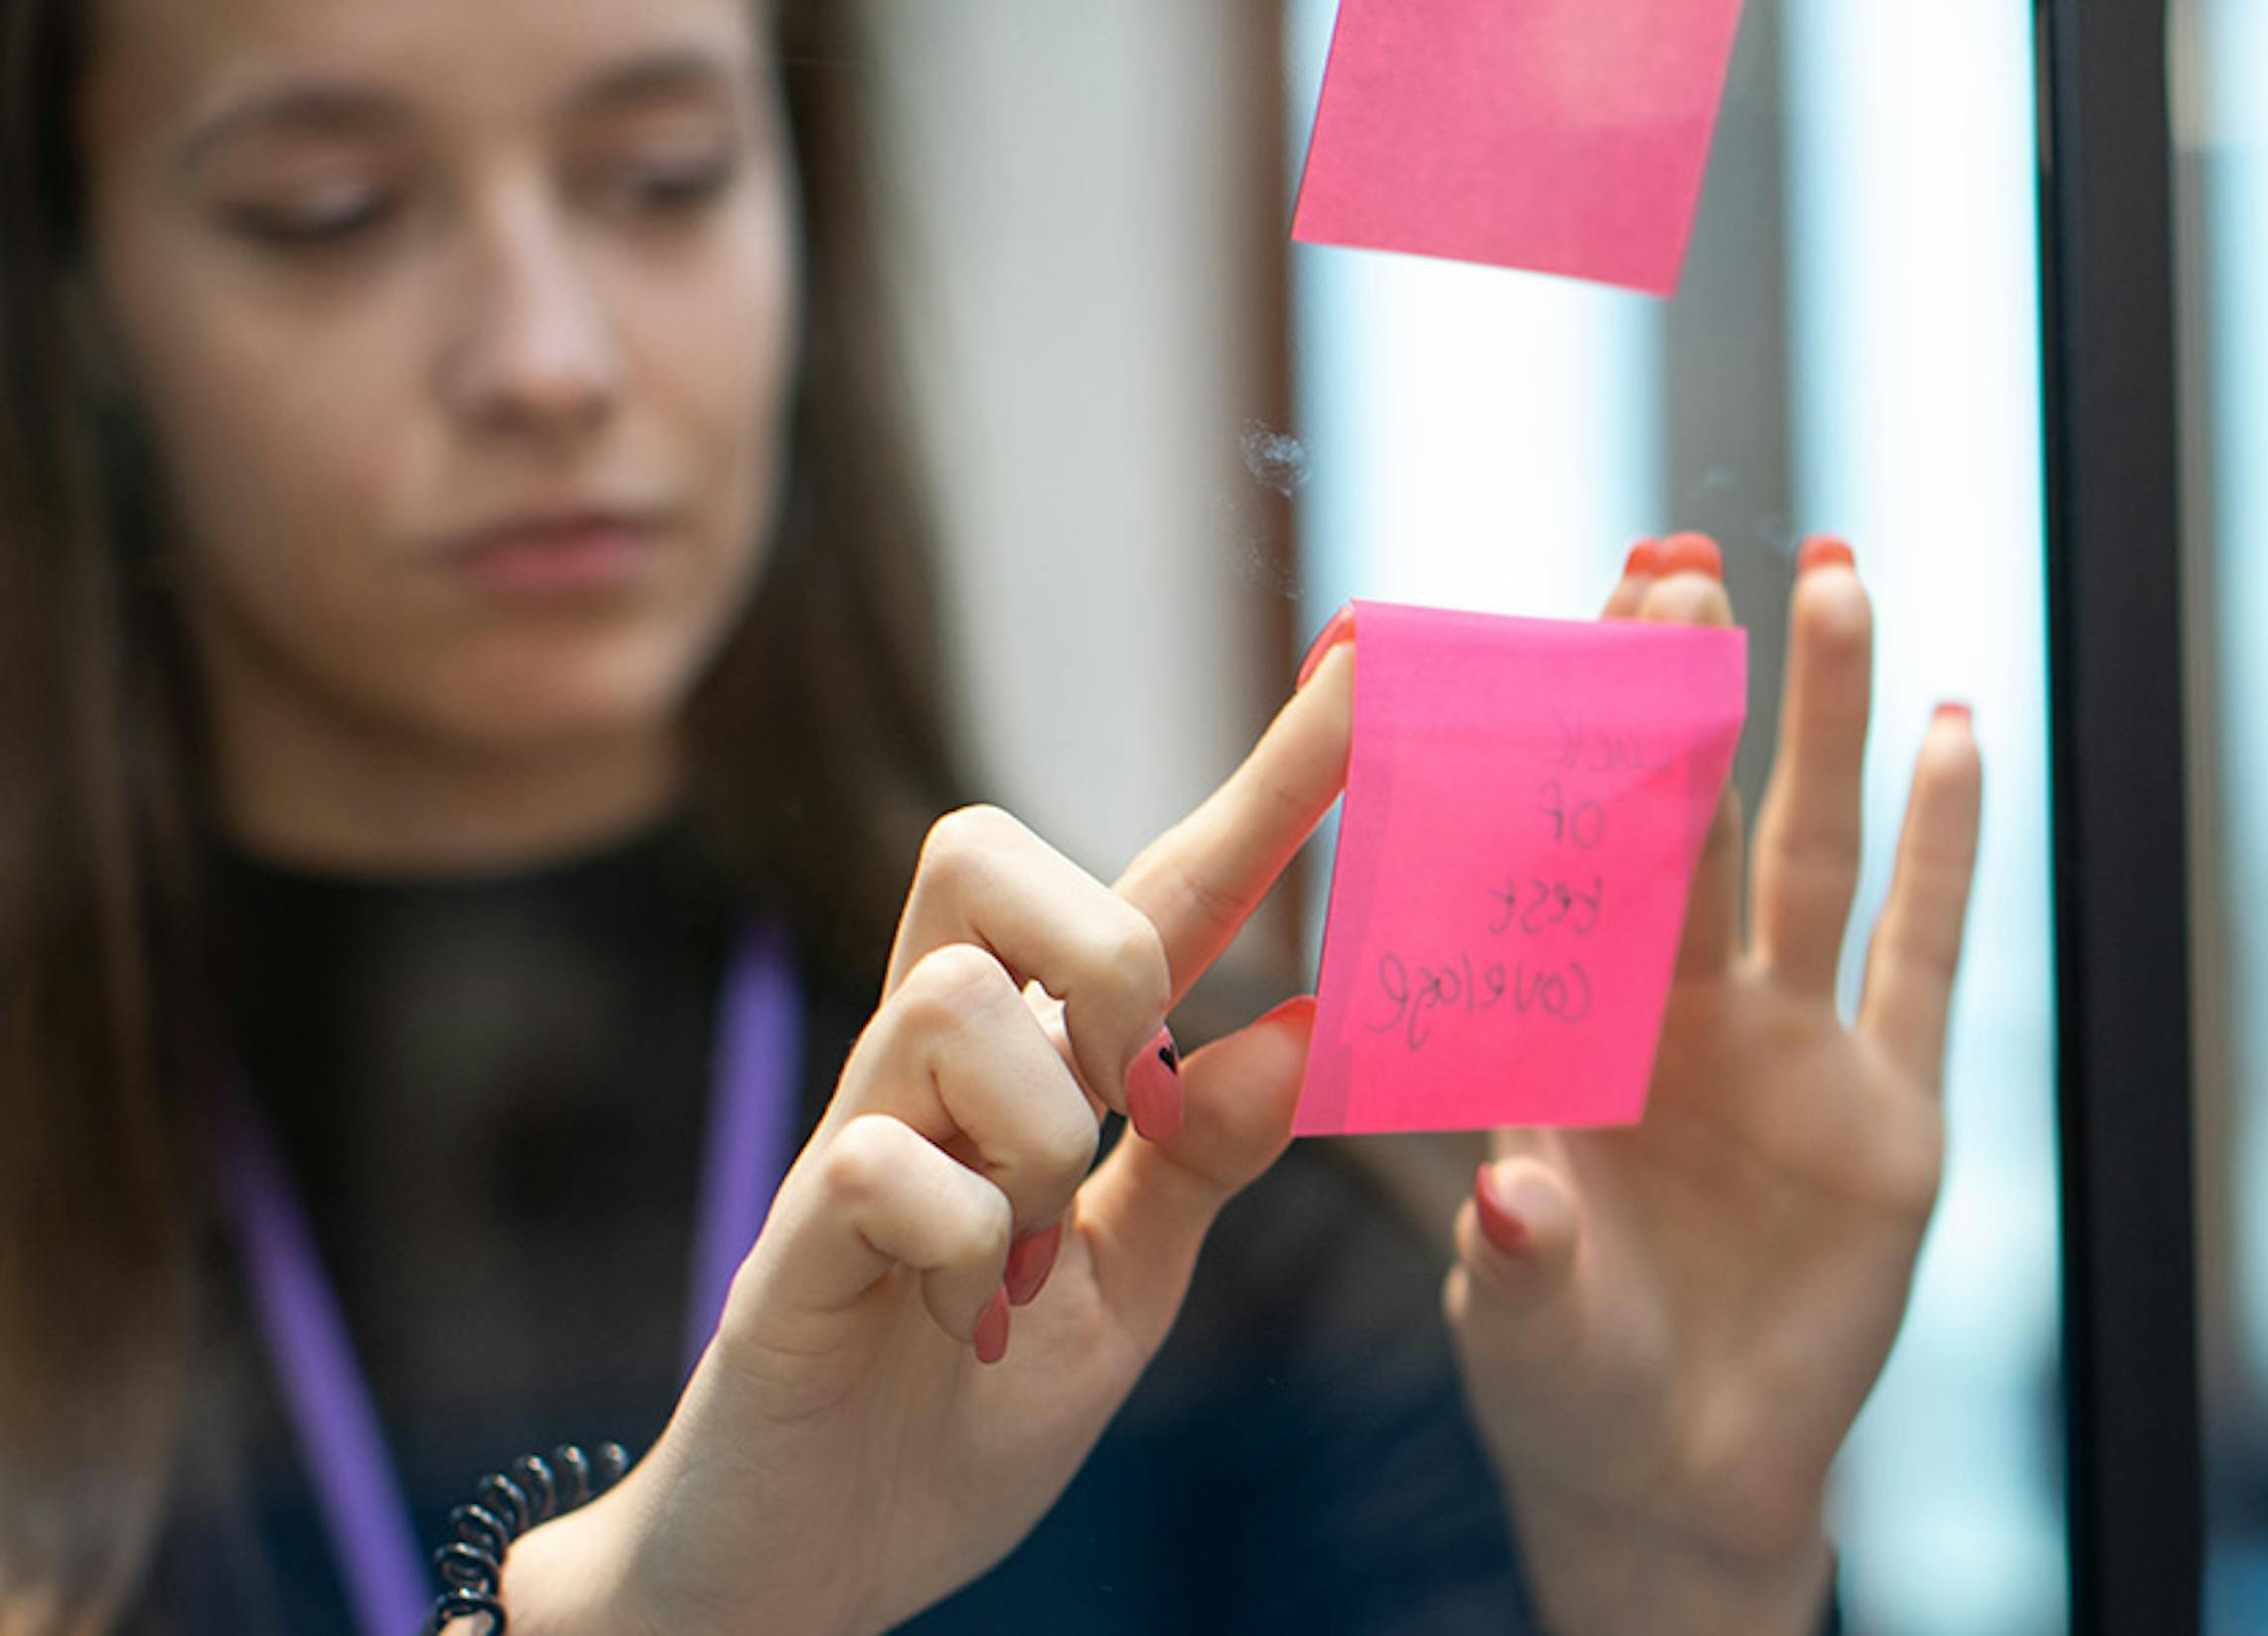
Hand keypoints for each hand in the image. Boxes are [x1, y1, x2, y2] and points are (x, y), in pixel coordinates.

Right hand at [491, 647, 1359, 1635]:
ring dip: (1034, 1138)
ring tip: (1021, 1258)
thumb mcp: (1135, 1281)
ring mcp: (850, 1141)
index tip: (1369, 670)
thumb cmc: (967, 1403)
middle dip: (1097, 955)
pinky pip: (882, 1161)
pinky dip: (960, 1245)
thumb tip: (1310, 1023)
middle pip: (985, 857)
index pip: (1158, 889)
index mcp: (1033, 1069)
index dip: (1266, 786)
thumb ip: (1207, 1158)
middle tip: (1121, 1104)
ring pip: (953, 1002)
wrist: (809, 1565)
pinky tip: (963, 1317)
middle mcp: (929, 1068)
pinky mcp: (791, 1239)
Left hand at [1445, 534, 1984, 1635]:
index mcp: (1565, 1043)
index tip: (1543, 643)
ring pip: (1810, 852)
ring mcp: (1788, 1048)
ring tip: (1831, 577)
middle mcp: (1675, 1016)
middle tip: (1680, 570)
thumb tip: (1510, 1196)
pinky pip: (1922, 957)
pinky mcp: (1892, 1107)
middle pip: (1684, 826)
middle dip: (1685, 701)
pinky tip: (1956, 729)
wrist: (1684, 1480)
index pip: (1558, 873)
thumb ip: (1521, 1260)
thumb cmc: (1566, 1385)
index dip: (1558, 760)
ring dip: (1822, 720)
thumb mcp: (1526, 1330)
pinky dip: (1947, 848)